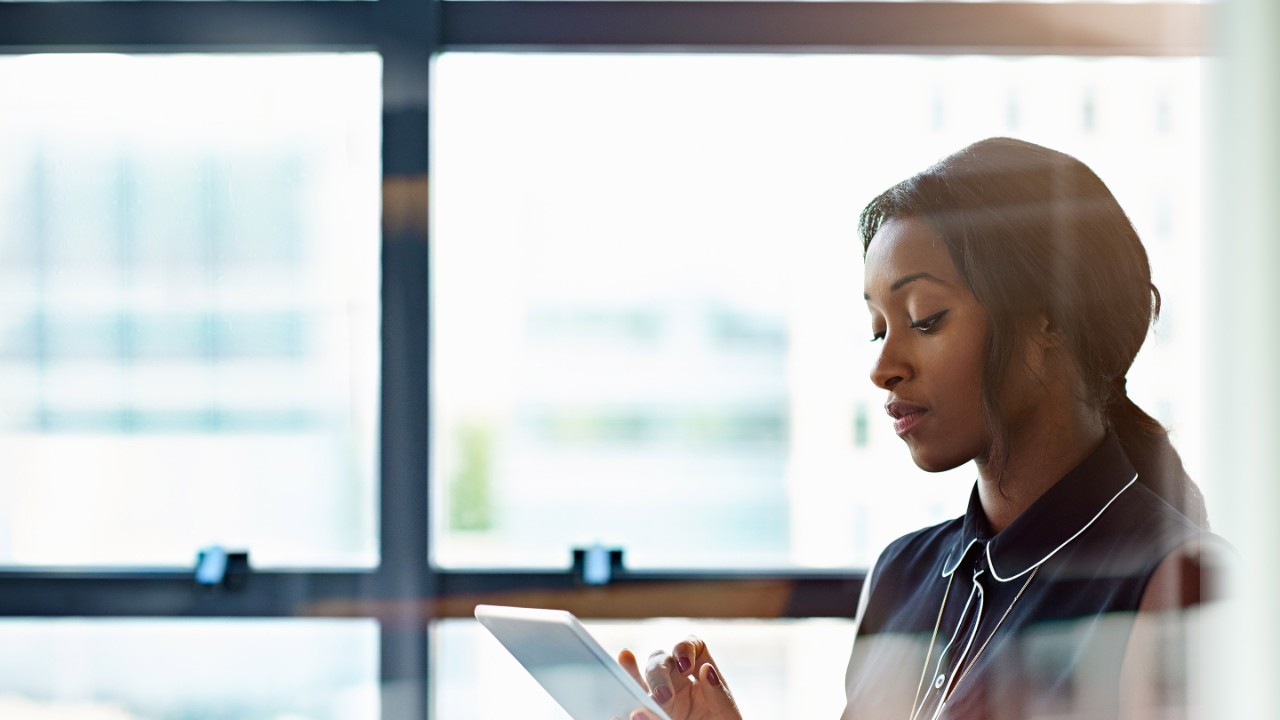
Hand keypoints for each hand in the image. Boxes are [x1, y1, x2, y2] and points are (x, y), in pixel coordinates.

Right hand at [617, 636, 742, 719]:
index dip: (684, 647)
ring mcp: (660, 698)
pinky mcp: (646, 714)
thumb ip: (718, 695)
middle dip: (659, 674)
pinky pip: (630, 700)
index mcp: (702, 676)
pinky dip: (622, 695)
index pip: (691, 646)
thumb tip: (706, 670)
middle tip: (663, 697)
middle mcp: (679, 682)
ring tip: (630, 674)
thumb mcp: (727, 716)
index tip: (686, 666)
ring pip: (642, 678)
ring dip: (634, 677)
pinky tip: (617, 696)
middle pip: (661, 660)